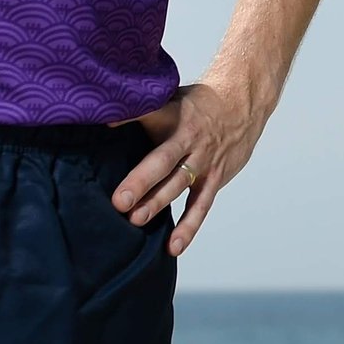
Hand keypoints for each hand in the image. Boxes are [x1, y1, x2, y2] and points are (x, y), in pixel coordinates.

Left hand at [111, 82, 263, 256]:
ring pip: (179, 184)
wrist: (242, 104)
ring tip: (136, 220)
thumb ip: (142, 109)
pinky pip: (200, 205)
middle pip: (163, 160)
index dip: (128, 118)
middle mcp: (189, 139)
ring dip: (158, 203)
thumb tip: (101, 117)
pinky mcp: (214, 178)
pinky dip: (188, 227)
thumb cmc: (196, 104)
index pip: (150, 114)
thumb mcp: (171, 97)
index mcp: (174, 114)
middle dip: (141, 181)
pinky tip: (173, 246)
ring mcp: (204, 161)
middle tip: (119, 201)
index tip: (106, 125)